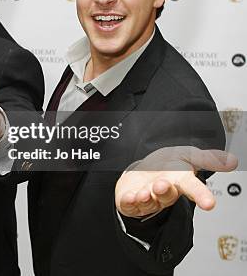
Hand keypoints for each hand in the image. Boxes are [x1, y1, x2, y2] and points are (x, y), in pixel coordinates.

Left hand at [115, 146, 237, 217]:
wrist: (144, 169)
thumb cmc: (168, 165)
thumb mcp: (188, 155)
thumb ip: (207, 158)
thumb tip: (232, 160)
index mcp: (180, 182)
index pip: (193, 189)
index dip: (201, 196)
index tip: (209, 203)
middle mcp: (164, 193)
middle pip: (167, 196)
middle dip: (164, 192)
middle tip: (162, 184)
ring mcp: (148, 198)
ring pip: (148, 202)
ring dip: (146, 198)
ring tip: (144, 192)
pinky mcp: (131, 201)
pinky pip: (129, 205)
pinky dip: (129, 202)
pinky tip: (129, 197)